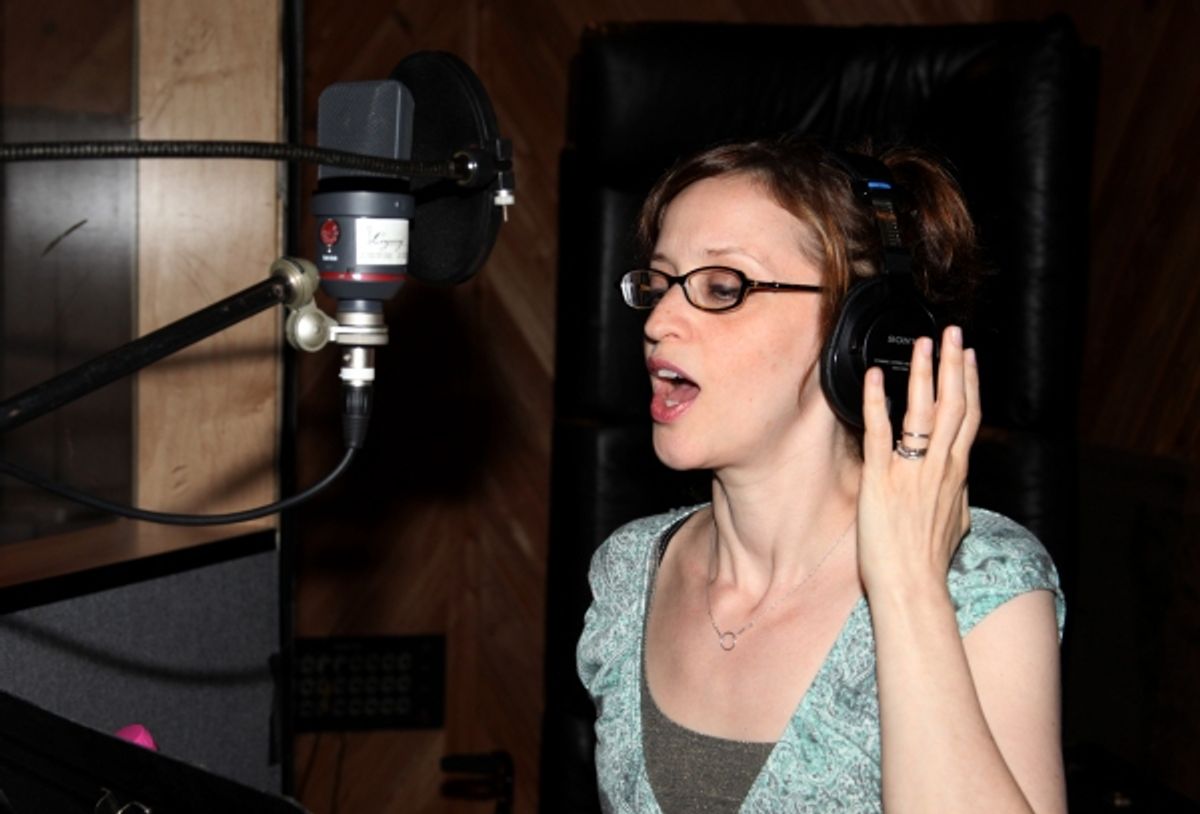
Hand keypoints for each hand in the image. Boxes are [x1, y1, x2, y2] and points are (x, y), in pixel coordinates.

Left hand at [856, 325, 980, 597]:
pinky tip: (873, 377)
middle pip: (954, 404)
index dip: (970, 383)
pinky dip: (876, 401)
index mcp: (956, 475)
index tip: (968, 358)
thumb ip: (956, 499)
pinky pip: (879, 432)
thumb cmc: (928, 564)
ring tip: (924, 343)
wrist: (912, 588)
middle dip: (954, 365)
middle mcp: (939, 467)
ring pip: (924, 411)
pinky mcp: (880, 480)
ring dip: (924, 373)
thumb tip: (959, 489)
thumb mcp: (955, 525)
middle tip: (952, 333)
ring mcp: (911, 472)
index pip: (969, 418)